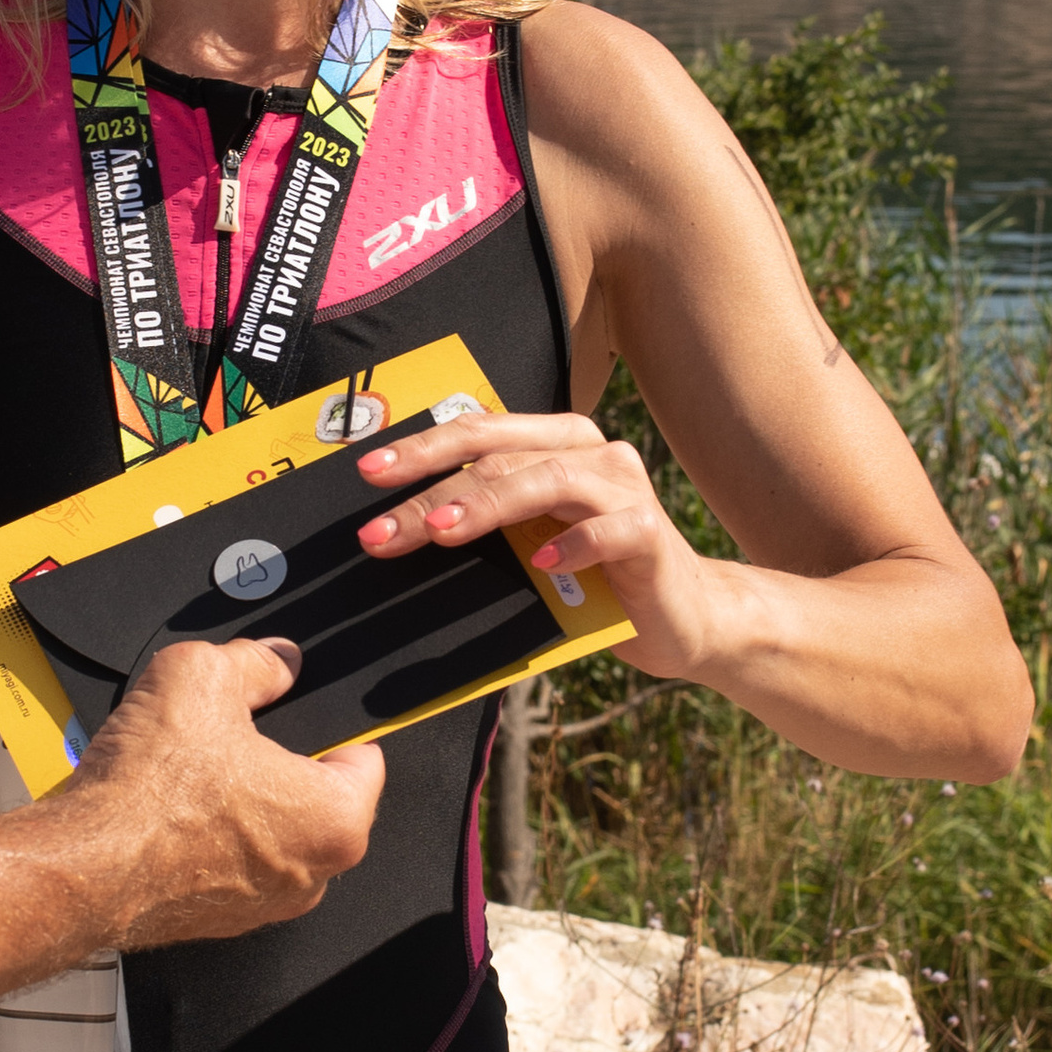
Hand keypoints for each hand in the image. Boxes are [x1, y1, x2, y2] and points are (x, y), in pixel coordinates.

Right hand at [60, 637, 382, 949]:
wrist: (81, 867)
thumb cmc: (144, 798)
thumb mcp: (201, 675)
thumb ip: (255, 660)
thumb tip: (274, 660)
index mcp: (335, 820)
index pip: (365, 755)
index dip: (326, 720)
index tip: (300, 712)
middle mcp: (312, 874)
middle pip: (315, 796)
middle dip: (277, 763)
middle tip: (230, 736)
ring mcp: (265, 905)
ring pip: (270, 832)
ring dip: (241, 803)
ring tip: (189, 774)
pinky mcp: (218, 920)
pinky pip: (230, 863)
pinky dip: (208, 839)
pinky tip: (169, 812)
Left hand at [352, 409, 714, 678]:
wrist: (684, 618)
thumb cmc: (592, 581)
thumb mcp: (530, 545)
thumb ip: (487, 525)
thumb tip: (398, 533)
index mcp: (554, 443)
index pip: (478, 433)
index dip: (421, 448)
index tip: (366, 474)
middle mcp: (590, 453)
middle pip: (499, 458)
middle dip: (434, 491)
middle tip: (382, 528)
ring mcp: (624, 488)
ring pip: (547, 480)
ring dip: (489, 505)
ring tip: (443, 530)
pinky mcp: (651, 533)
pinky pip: (609, 530)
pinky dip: (574, 544)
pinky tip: (544, 564)